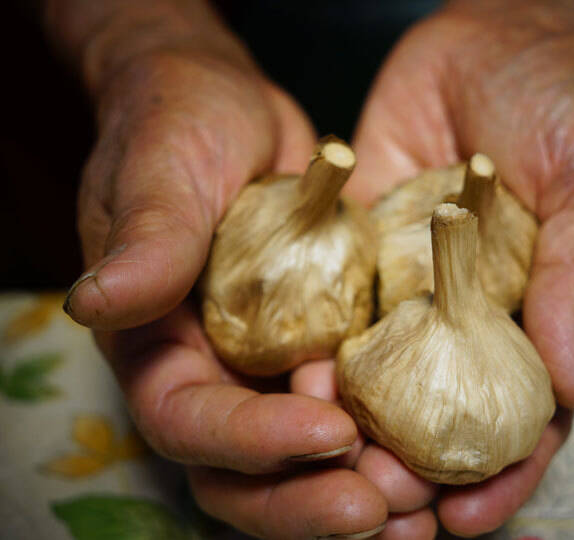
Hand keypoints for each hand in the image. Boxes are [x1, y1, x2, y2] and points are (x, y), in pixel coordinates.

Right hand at [65, 41, 387, 539]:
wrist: (235, 109)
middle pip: (245, 473)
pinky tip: (437, 454)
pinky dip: (390, 440)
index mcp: (155, 345)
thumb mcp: (161, 167)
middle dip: (308, 501)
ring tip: (423, 504)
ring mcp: (268, 368)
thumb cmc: (182, 124)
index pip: (187, 420)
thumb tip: (92, 302)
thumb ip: (144, 239)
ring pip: (304, 460)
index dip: (251, 441)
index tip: (327, 430)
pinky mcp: (320, 348)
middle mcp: (210, 373)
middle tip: (383, 509)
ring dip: (358, 491)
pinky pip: (353, 408)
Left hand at [344, 0, 573, 534]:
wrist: (490, 39)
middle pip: (441, 419)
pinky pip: (338, 314)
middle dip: (416, 472)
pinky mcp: (361, 258)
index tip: (465, 517)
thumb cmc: (563, 106)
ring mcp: (410, 294)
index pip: (520, 420)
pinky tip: (304, 384)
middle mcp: (465, 322)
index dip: (500, 475)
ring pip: (383, 383)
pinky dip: (321, 355)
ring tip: (335, 467)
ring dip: (360, 433)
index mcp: (533, 320)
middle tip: (384, 507)